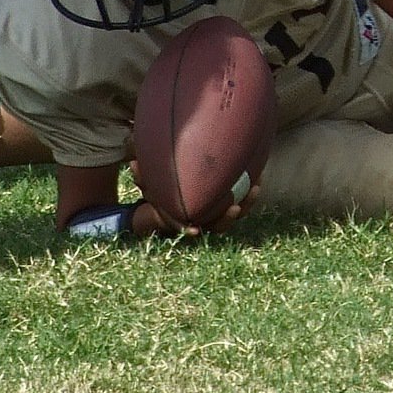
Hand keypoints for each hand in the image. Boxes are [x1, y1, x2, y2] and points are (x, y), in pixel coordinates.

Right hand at [129, 160, 259, 236]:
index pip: (186, 228)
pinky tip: (259, 174)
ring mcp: (218, 214)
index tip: (194, 230)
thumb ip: (144, 176)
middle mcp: (203, 221)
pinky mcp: (230, 203)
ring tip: (256, 187)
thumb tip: (133, 162)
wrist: (178, 199)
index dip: (188, 229)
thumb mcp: (152, 185)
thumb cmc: (163, 192)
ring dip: (247, 203)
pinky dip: (250, 190)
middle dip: (227, 219)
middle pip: (218, 225)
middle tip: (235, 208)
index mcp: (184, 220)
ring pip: (235, 214)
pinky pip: (243, 199)